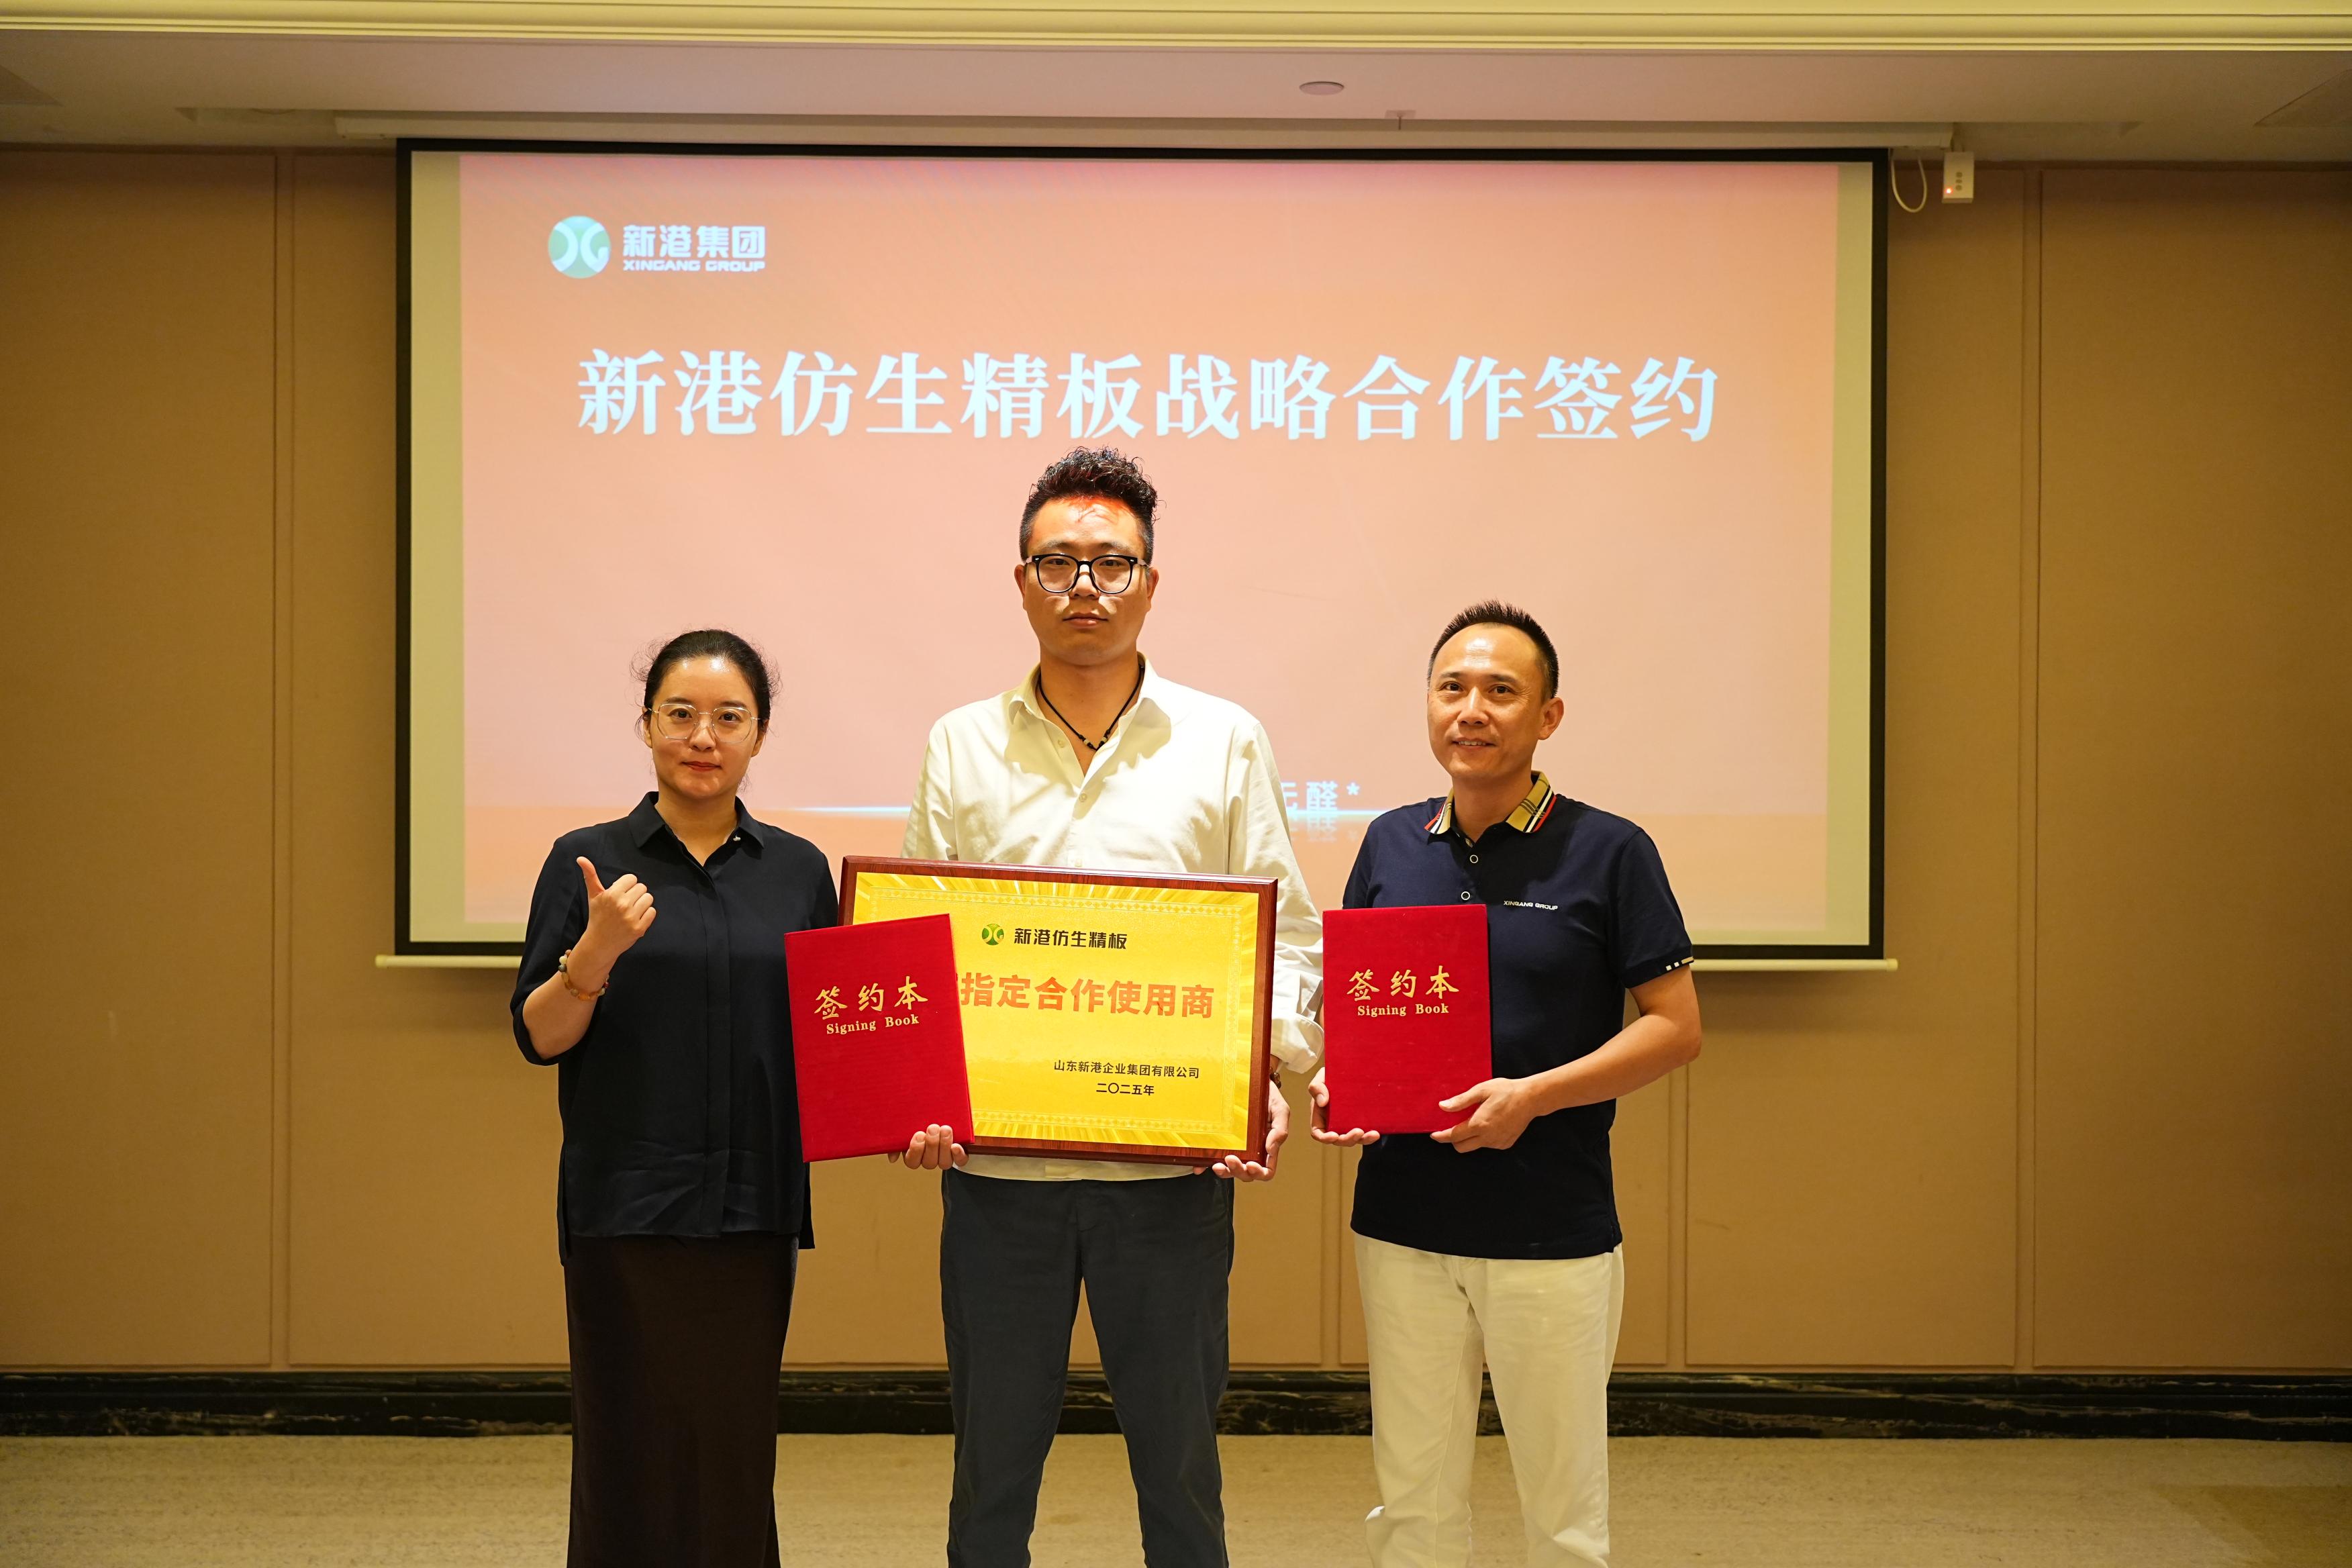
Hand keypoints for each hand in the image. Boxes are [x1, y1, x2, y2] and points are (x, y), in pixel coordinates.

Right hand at [571, 858, 654, 982]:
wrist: (599, 943)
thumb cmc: (597, 917)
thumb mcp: (593, 896)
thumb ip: (590, 876)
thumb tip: (581, 858)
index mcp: (611, 894)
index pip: (632, 878)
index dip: (627, 886)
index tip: (620, 894)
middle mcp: (622, 904)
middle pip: (642, 887)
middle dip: (635, 894)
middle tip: (625, 904)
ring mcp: (631, 917)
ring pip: (649, 898)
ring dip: (642, 904)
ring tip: (631, 911)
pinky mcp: (639, 928)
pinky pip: (652, 911)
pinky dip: (646, 915)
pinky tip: (635, 919)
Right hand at [889, 1124, 965, 1169]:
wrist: (939, 1115)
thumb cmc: (919, 1121)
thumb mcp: (906, 1127)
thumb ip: (897, 1141)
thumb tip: (893, 1158)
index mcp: (914, 1155)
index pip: (912, 1161)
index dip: (916, 1150)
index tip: (919, 1134)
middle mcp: (928, 1160)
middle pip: (929, 1162)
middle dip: (932, 1144)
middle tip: (933, 1127)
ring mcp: (943, 1158)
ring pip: (944, 1162)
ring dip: (944, 1146)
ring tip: (945, 1130)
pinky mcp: (958, 1155)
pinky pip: (960, 1161)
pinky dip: (958, 1155)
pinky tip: (956, 1146)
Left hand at [1209, 1068, 1288, 1180]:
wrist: (1251, 1078)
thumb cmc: (1268, 1096)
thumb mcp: (1280, 1109)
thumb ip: (1280, 1130)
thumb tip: (1271, 1149)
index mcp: (1267, 1146)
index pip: (1266, 1169)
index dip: (1259, 1172)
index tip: (1251, 1165)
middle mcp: (1251, 1150)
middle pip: (1246, 1173)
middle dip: (1238, 1171)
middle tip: (1231, 1159)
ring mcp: (1236, 1146)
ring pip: (1230, 1169)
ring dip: (1225, 1171)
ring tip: (1218, 1164)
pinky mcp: (1221, 1140)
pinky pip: (1212, 1156)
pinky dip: (1205, 1164)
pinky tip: (1200, 1165)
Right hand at [1306, 1065, 1379, 1146]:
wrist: (1351, 1070)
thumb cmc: (1332, 1075)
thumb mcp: (1321, 1077)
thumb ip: (1317, 1087)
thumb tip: (1322, 1102)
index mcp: (1321, 1116)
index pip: (1319, 1133)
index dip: (1325, 1138)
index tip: (1334, 1136)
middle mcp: (1334, 1123)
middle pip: (1338, 1139)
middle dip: (1348, 1139)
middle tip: (1358, 1132)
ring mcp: (1348, 1124)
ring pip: (1354, 1139)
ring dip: (1363, 1139)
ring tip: (1373, 1134)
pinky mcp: (1361, 1122)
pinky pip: (1365, 1133)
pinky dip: (1370, 1135)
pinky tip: (1377, 1132)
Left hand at [1430, 1077, 1539, 1152]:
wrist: (1531, 1098)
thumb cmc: (1506, 1091)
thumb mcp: (1481, 1090)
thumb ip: (1461, 1101)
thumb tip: (1443, 1107)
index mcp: (1479, 1124)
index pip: (1454, 1136)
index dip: (1441, 1136)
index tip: (1434, 1135)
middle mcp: (1488, 1137)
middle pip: (1461, 1147)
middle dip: (1454, 1140)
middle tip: (1453, 1127)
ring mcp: (1498, 1143)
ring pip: (1475, 1146)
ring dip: (1470, 1138)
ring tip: (1476, 1121)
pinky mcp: (1506, 1144)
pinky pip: (1488, 1145)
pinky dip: (1484, 1138)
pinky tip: (1490, 1124)